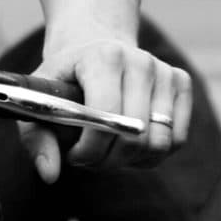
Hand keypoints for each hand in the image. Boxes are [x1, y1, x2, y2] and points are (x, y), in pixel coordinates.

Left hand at [23, 33, 191, 182]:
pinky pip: (177, 139)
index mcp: (103, 57)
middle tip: (89, 158)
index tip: (73, 155)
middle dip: (108, 160)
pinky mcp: (181, 82)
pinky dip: (152, 154)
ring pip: (160, 143)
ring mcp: (164, 70)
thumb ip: (38, 139)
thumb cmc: (63, 80)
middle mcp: (140, 60)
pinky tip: (129, 145)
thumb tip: (49, 174)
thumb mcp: (40, 102)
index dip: (91, 149)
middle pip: (136, 137)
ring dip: (131, 160)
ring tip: (107, 151)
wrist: (91, 47)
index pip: (108, 118)